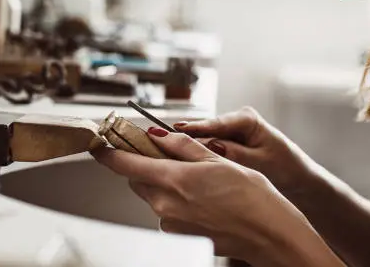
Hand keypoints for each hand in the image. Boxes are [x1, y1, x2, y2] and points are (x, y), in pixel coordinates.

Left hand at [91, 129, 314, 263]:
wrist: (270, 234)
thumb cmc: (251, 197)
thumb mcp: (217, 159)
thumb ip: (181, 146)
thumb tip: (156, 134)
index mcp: (173, 180)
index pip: (124, 164)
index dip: (108, 152)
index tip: (100, 144)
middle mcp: (165, 204)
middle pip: (138, 179)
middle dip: (146, 164)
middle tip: (168, 154)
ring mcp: (171, 222)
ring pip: (153, 194)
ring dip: (163, 182)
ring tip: (197, 179)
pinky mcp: (179, 234)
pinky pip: (167, 210)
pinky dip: (175, 199)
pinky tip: (201, 197)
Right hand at [175, 107, 315, 197]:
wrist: (297, 180)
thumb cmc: (286, 168)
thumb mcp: (261, 161)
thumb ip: (236, 153)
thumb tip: (212, 145)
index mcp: (247, 119)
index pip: (216, 123)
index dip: (196, 127)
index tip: (177, 129)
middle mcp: (234, 122)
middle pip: (204, 129)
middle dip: (186, 137)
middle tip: (161, 140)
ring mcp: (228, 133)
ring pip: (202, 140)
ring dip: (188, 147)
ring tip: (165, 151)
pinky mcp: (224, 145)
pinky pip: (206, 149)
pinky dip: (196, 156)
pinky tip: (180, 161)